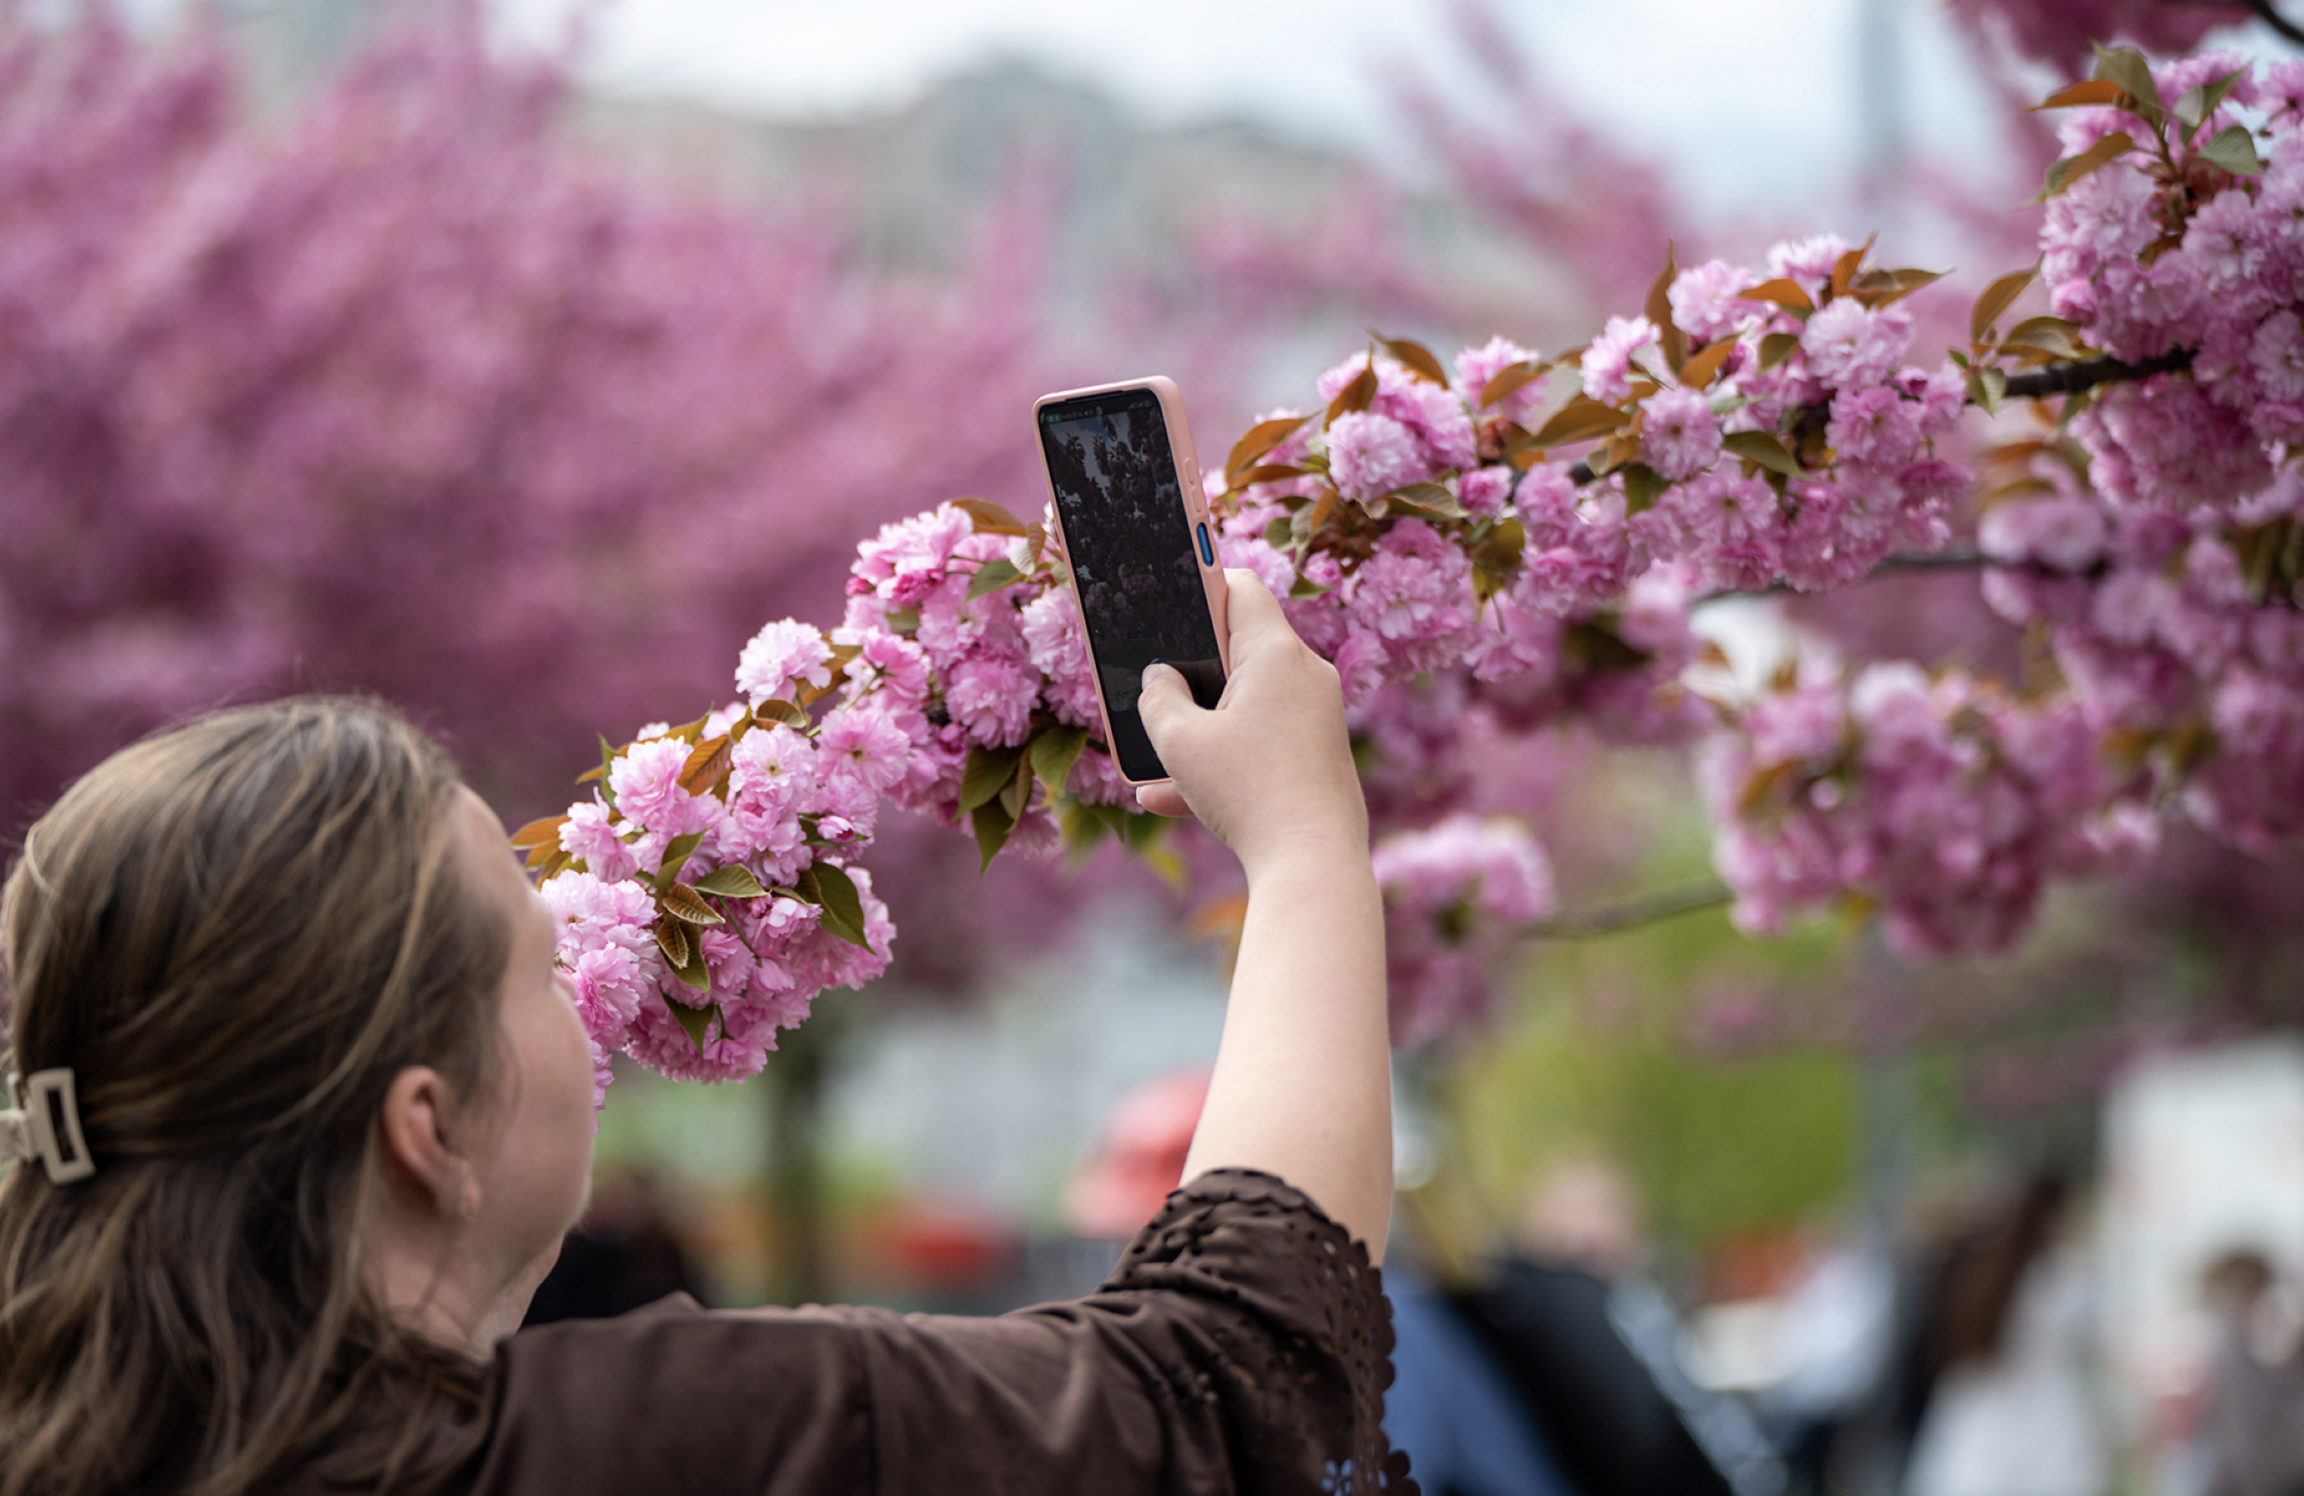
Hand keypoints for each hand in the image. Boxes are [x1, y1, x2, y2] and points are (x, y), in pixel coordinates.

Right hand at [1135, 570, 1366, 881]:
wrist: (1313, 867)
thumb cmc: (1249, 794)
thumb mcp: (1180, 742)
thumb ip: (1158, 699)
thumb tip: (1162, 682)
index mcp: (1277, 654)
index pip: (1240, 588)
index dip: (1200, 581)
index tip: (1169, 586)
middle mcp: (1307, 676)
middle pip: (1240, 649)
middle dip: (1191, 666)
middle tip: (1152, 672)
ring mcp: (1317, 718)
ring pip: (1245, 705)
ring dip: (1198, 724)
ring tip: (1151, 749)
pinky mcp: (1318, 757)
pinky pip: (1261, 745)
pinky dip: (1221, 761)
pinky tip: (1163, 797)